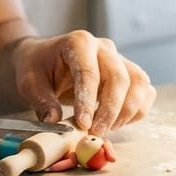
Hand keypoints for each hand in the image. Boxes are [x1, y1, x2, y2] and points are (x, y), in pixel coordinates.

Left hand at [11, 30, 154, 134]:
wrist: (45, 59)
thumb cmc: (38, 69)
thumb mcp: (30, 83)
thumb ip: (42, 102)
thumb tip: (54, 122)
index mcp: (79, 42)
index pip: (89, 72)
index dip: (88, 101)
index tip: (83, 124)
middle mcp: (104, 47)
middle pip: (119, 78)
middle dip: (109, 110)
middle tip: (95, 132)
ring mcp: (120, 59)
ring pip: (138, 84)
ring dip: (127, 111)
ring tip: (107, 129)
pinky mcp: (130, 73)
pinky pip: (145, 91)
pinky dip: (138, 111)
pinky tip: (118, 123)